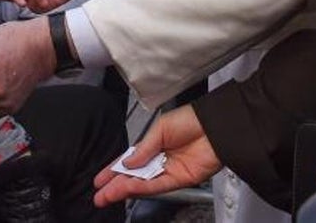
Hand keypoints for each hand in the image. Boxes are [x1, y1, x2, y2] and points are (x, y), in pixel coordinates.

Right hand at [93, 105, 220, 206]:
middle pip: (133, 176)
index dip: (113, 170)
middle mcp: (158, 160)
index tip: (100, 179)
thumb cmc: (191, 120)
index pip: (128, 161)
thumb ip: (144, 148)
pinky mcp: (180, 180)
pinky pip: (158, 186)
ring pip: (143, 184)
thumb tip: (127, 162)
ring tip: (108, 194)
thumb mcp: (160, 128)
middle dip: (115, 185)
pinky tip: (129, 188)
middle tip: (100, 195)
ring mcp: (168, 171)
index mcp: (152, 146)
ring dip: (124, 189)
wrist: (215, 126)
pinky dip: (143, 188)